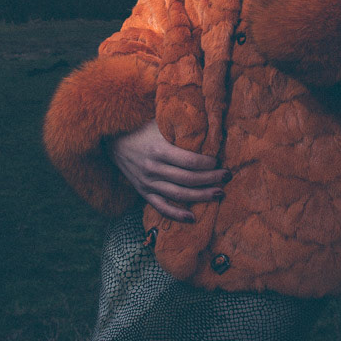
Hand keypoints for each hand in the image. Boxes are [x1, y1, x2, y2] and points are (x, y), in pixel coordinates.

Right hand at [107, 120, 229, 222]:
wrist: (113, 140)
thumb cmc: (141, 129)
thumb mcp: (159, 123)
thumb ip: (179, 128)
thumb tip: (208, 129)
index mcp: (158, 149)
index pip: (189, 161)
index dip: (207, 164)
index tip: (218, 161)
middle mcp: (153, 168)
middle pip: (188, 179)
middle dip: (211, 179)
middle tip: (227, 177)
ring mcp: (147, 182)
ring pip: (179, 195)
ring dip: (202, 196)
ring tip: (219, 194)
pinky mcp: (143, 192)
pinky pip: (161, 207)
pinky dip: (176, 215)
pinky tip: (192, 217)